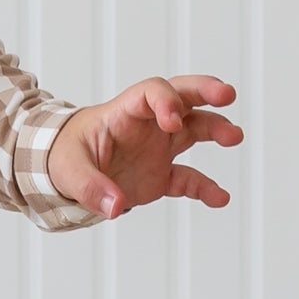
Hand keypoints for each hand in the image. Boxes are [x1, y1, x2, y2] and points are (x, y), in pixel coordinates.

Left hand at [43, 74, 243, 218]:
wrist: (64, 173)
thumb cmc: (64, 157)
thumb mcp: (68, 170)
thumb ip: (91, 187)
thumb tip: (116, 207)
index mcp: (123, 112)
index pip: (151, 92)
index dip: (165, 101)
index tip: (172, 121)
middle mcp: (147, 124)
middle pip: (182, 96)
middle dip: (205, 91)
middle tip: (228, 95)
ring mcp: (158, 147)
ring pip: (194, 129)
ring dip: (215, 129)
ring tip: (234, 136)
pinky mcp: (161, 174)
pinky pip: (189, 178)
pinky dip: (205, 188)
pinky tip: (221, 198)